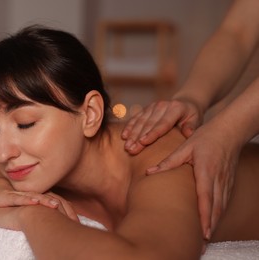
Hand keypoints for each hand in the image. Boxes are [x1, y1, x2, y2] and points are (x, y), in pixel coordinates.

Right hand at [0, 192, 78, 230]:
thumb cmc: (12, 204)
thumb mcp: (28, 212)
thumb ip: (41, 218)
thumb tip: (56, 229)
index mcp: (40, 199)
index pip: (56, 203)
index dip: (66, 211)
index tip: (76, 220)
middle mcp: (33, 195)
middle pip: (50, 200)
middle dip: (61, 205)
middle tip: (70, 214)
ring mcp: (22, 195)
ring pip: (37, 197)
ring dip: (46, 200)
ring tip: (55, 205)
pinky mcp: (9, 196)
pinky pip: (20, 198)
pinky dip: (28, 199)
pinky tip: (34, 201)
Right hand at [122, 100, 201, 153]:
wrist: (185, 103)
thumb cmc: (191, 116)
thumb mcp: (196, 120)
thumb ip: (192, 127)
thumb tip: (187, 133)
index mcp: (176, 108)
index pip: (163, 123)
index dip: (152, 133)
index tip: (143, 142)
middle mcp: (162, 105)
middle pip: (149, 124)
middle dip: (138, 137)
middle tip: (131, 149)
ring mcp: (153, 106)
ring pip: (140, 121)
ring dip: (132, 134)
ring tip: (127, 147)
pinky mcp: (146, 108)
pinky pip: (136, 118)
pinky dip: (129, 127)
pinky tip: (124, 136)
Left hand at [146, 122, 239, 239]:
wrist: (229, 131)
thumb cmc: (205, 138)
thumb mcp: (185, 147)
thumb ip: (168, 162)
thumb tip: (149, 171)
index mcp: (206, 171)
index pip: (206, 197)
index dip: (205, 216)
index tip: (203, 232)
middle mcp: (218, 179)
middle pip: (215, 208)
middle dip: (209, 227)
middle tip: (202, 244)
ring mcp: (225, 181)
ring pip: (221, 207)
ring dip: (214, 223)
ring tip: (205, 238)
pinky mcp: (228, 182)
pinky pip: (224, 201)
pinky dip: (219, 214)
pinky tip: (212, 222)